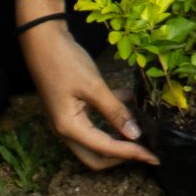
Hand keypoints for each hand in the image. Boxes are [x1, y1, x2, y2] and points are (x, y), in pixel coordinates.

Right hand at [20, 23, 156, 169]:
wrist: (41, 39)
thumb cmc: (65, 61)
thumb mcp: (94, 86)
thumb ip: (115, 111)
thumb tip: (134, 134)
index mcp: (69, 128)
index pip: (105, 149)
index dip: (131, 153)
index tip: (154, 156)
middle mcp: (66, 129)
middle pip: (96, 156)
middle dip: (121, 155)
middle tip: (146, 149)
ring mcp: (67, 119)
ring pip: (96, 139)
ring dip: (118, 137)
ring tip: (142, 129)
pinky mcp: (72, 107)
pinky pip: (94, 121)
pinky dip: (111, 117)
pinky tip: (129, 101)